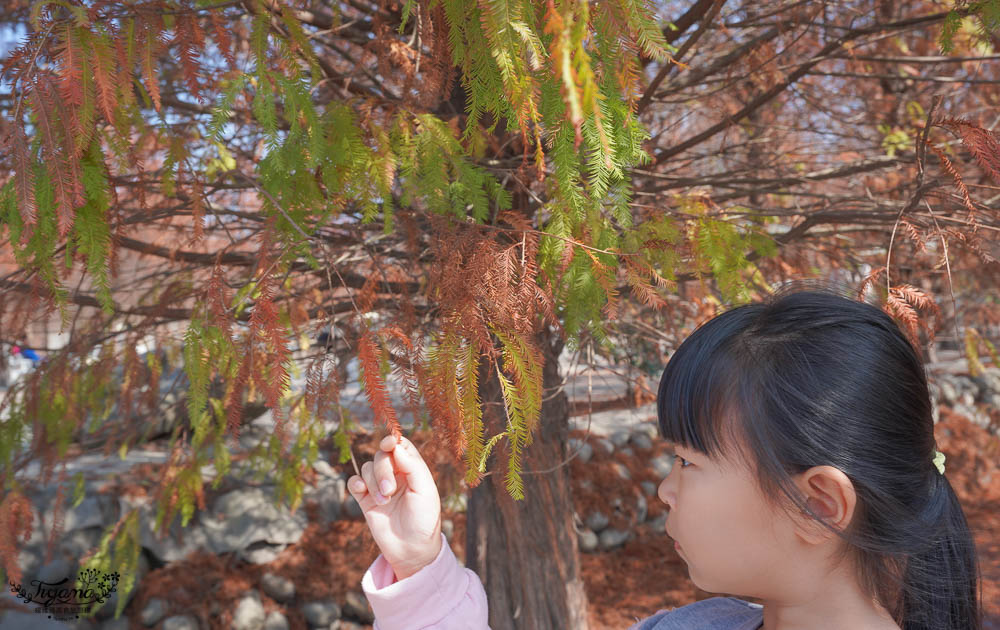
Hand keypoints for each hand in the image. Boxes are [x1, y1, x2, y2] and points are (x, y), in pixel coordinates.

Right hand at [347, 434, 442, 579]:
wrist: (411, 549)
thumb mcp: (425, 490)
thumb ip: (412, 466)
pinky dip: (356, 484)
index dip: (392, 441)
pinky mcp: (365, 500)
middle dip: (382, 470)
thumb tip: (395, 445)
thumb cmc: (424, 519)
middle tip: (390, 491)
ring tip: (384, 502)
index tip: (389, 444)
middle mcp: (395, 474)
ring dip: (373, 482)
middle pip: (381, 456)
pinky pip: (354, 482)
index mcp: (412, 469)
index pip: (400, 446)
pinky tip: (363, 493)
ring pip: (366, 468)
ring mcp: (379, 486)